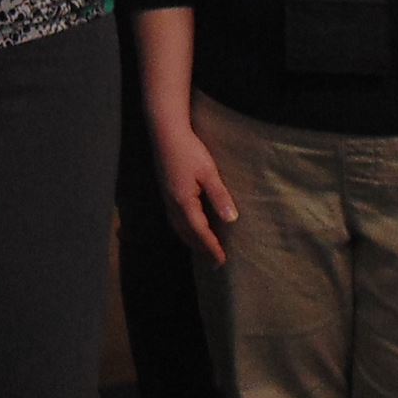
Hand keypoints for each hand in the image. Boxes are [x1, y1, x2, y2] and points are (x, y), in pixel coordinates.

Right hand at [153, 121, 237, 266]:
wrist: (166, 134)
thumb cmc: (189, 151)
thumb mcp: (209, 172)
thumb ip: (219, 196)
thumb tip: (231, 220)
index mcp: (184, 203)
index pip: (200, 232)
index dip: (211, 247)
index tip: (222, 261)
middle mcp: (173, 206)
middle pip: (188, 235)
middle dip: (201, 249)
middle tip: (216, 263)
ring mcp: (167, 200)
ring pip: (179, 229)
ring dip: (192, 242)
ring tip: (205, 251)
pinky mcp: (166, 193)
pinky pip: (176, 221)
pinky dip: (185, 231)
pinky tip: (191, 229)